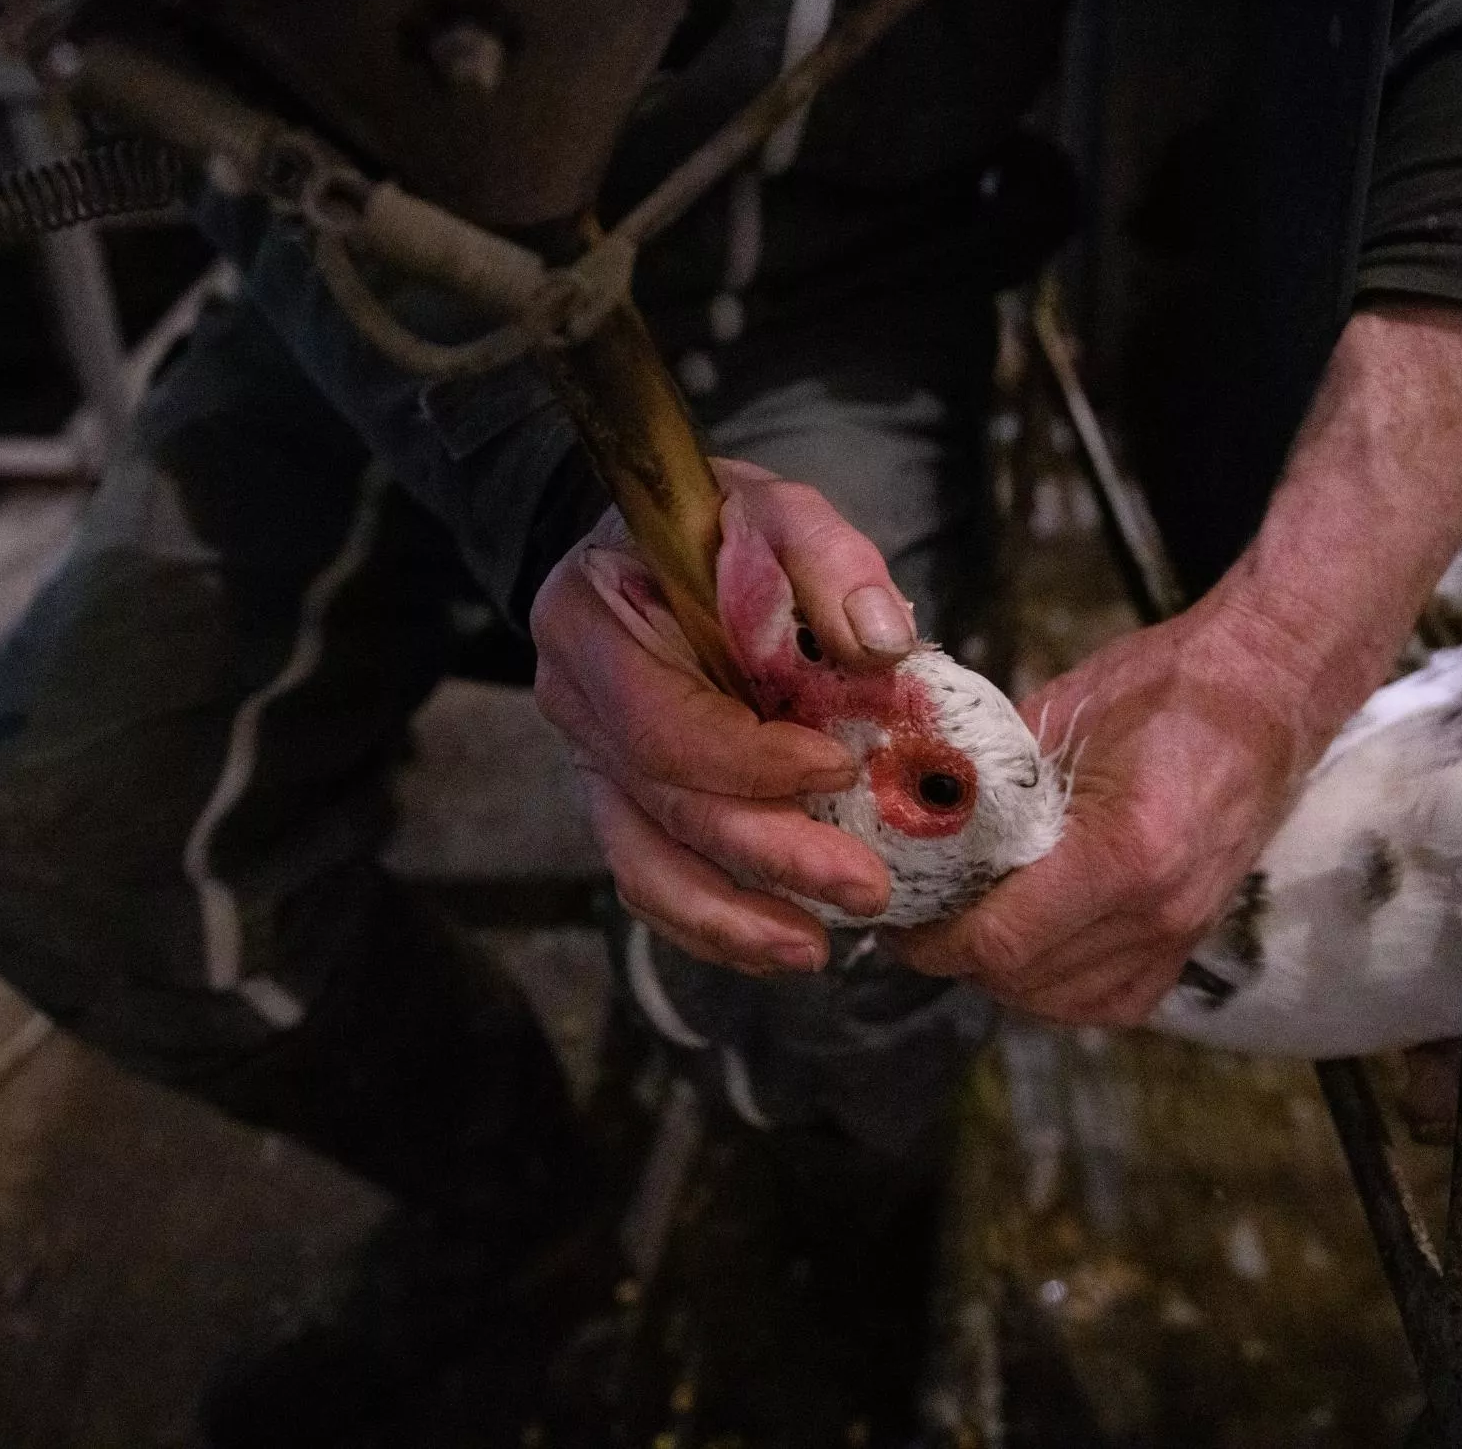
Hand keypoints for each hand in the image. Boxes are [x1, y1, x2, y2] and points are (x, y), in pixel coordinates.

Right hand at [531, 458, 916, 974]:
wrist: (647, 543)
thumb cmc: (711, 527)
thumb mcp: (774, 511)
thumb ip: (829, 562)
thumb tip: (886, 644)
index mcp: (592, 623)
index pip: (662, 721)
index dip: (750, 760)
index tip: (840, 765)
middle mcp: (576, 702)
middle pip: (663, 806)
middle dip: (767, 857)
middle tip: (862, 890)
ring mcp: (592, 758)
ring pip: (642, 863)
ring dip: (728, 919)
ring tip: (814, 950)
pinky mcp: (623, 794)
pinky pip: (651, 872)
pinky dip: (709, 918)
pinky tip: (773, 941)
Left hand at [897, 597, 1316, 1025]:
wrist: (1268, 686)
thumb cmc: (1164, 685)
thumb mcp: (1055, 717)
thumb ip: (986, 779)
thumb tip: (914, 810)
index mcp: (1122, 850)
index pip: (1002, 940)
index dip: (935, 944)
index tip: (898, 924)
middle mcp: (1157, 909)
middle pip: (1025, 980)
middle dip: (957, 960)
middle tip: (920, 922)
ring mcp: (1184, 932)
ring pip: (1065, 1001)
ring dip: (1003, 978)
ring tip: (967, 932)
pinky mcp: (1196, 938)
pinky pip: (1113, 999)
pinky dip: (1059, 988)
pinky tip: (1030, 951)